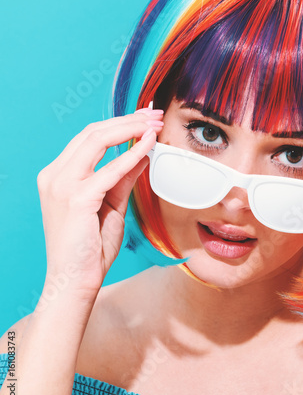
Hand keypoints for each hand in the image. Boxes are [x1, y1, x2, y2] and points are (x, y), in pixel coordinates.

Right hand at [36, 104, 163, 300]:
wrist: (75, 279)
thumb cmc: (90, 246)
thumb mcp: (111, 204)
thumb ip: (123, 178)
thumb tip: (142, 154)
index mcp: (59, 175)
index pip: (89, 138)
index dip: (119, 123)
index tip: (144, 117)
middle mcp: (55, 175)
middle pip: (93, 132)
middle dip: (127, 119)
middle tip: (155, 114)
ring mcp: (61, 185)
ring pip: (97, 140)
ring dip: (130, 128)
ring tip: (155, 122)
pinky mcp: (76, 198)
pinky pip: (110, 169)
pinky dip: (132, 153)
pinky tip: (150, 144)